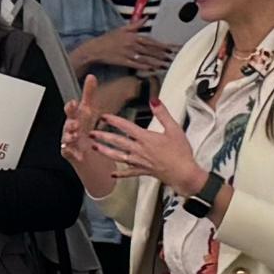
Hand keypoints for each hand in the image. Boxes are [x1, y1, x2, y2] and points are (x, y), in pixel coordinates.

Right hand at [70, 27, 176, 77]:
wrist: (95, 48)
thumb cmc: (108, 38)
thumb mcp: (122, 29)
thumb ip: (136, 24)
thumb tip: (146, 18)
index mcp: (134, 36)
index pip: (152, 41)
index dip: (163, 45)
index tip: (172, 48)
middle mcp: (133, 45)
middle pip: (152, 51)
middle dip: (163, 54)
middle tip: (173, 57)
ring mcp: (129, 54)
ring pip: (147, 58)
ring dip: (157, 62)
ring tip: (166, 65)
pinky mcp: (124, 62)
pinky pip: (137, 65)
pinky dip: (146, 67)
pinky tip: (153, 69)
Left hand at [83, 109, 202, 195]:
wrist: (183, 173)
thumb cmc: (180, 152)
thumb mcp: (174, 129)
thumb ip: (162, 114)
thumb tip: (154, 100)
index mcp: (146, 138)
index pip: (126, 126)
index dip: (113, 120)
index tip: (103, 116)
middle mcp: (139, 150)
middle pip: (117, 141)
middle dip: (103, 136)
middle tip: (90, 133)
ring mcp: (139, 162)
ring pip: (118, 157)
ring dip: (105, 152)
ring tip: (94, 148)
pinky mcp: (143, 171)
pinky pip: (128, 173)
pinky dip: (120, 173)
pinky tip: (112, 173)